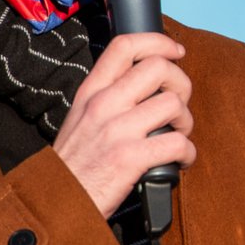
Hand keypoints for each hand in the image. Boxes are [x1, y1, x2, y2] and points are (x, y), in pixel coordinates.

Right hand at [52, 32, 195, 217]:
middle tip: (178, 105)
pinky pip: (177, 143)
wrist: (56, 202)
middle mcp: (104, 104)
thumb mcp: (81, 117)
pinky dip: (188, 153)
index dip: (158, 41)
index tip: (175, 51)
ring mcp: (117, 130)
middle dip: (181, 83)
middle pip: (158, 67)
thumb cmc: (74, 163)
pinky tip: (179, 161)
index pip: (125, 45)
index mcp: (91, 91)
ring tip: (178, 135)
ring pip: (173, 103)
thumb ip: (108, 97)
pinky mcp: (130, 158)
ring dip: (186, 121)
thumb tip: (147, 86)